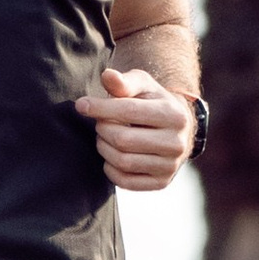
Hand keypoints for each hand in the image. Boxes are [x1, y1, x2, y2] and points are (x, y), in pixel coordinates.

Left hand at [78, 63, 194, 191]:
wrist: (177, 129)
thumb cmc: (153, 102)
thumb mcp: (142, 86)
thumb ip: (124, 82)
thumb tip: (107, 76)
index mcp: (174, 115)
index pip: (129, 111)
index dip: (100, 108)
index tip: (81, 105)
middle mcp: (177, 143)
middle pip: (122, 139)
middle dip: (103, 129)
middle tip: (100, 123)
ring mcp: (170, 166)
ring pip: (123, 161)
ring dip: (104, 148)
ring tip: (104, 137)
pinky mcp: (161, 183)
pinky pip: (125, 181)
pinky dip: (110, 169)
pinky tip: (110, 156)